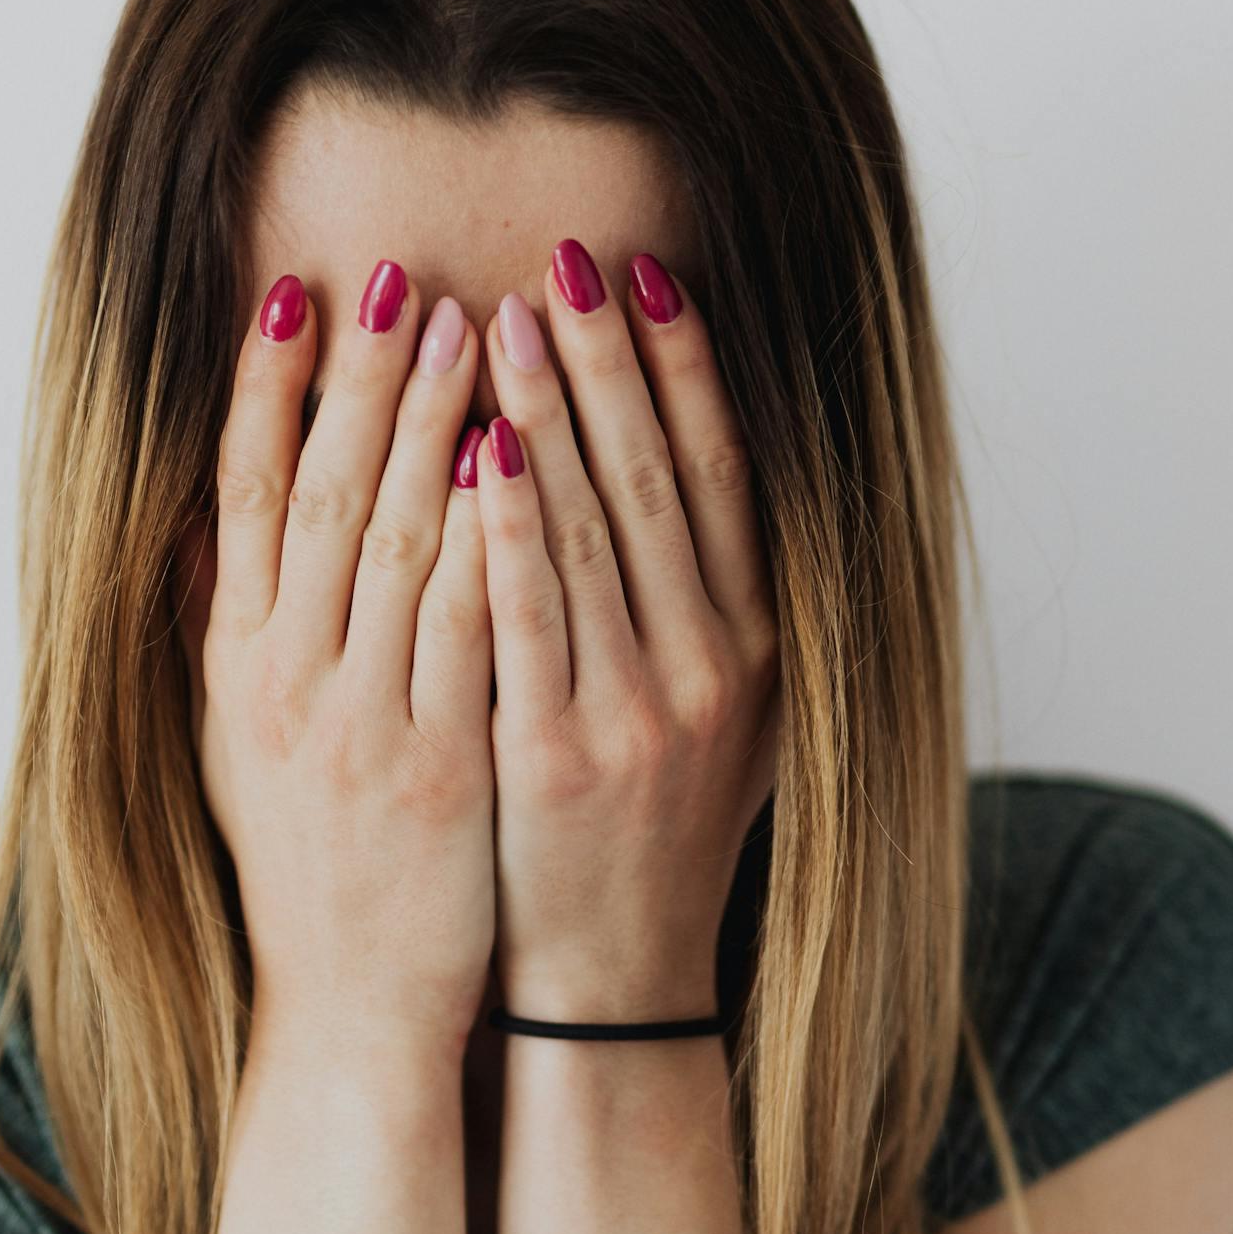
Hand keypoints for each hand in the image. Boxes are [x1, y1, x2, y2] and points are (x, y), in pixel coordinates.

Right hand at [195, 263, 496, 1062]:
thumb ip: (226, 626)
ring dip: (433, 426)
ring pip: (397, 544)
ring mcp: (362, 724)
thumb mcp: (235, 744)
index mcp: (233, 667)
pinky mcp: (441, 767)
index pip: (242, 493)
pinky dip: (490, 539)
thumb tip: (212, 512)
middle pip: (322, 495)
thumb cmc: (308, 867)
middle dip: (362, 376)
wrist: (352, 1006)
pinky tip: (522, 460)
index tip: (294, 290)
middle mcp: (286, 684)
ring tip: (474, 325)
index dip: (264, 387)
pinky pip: (469, 631)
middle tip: (403, 273)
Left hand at [471, 245, 779, 1022]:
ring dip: (546, 413)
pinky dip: (507, 525)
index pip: (723, 474)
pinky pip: (531, 614)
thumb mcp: (726, 719)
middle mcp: (715, 667)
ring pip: (593, 530)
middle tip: (563, 257)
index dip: (689, 370)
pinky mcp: (562, 754)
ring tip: (496, 317)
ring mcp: (641, 710)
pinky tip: (475, 447)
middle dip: (608, 361)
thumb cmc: (651, 832)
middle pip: (657, 479)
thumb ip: (716, 603)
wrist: (613, 976)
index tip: (650, 276)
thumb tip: (700, 466)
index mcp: (757, 644)